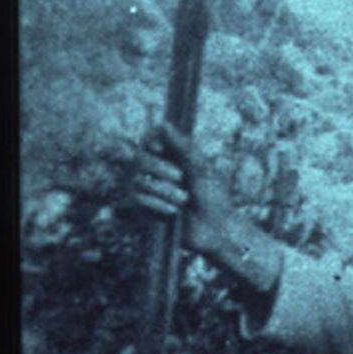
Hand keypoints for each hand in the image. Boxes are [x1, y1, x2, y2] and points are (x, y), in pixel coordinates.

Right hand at [130, 120, 283, 293]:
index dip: (149, 141)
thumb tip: (162, 123)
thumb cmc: (214, 197)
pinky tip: (172, 211)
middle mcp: (157, 170)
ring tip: (183, 200)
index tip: (158, 148)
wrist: (215, 231)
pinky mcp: (145, 209)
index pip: (149, 140)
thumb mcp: (201, 168)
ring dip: (162, 190)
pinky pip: (137, 199)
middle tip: (180, 177)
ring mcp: (149, 190)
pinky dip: (156, 203)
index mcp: (172, 157)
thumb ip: (181, 146)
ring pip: (137, 180)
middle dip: (158, 168)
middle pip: (138, 158)